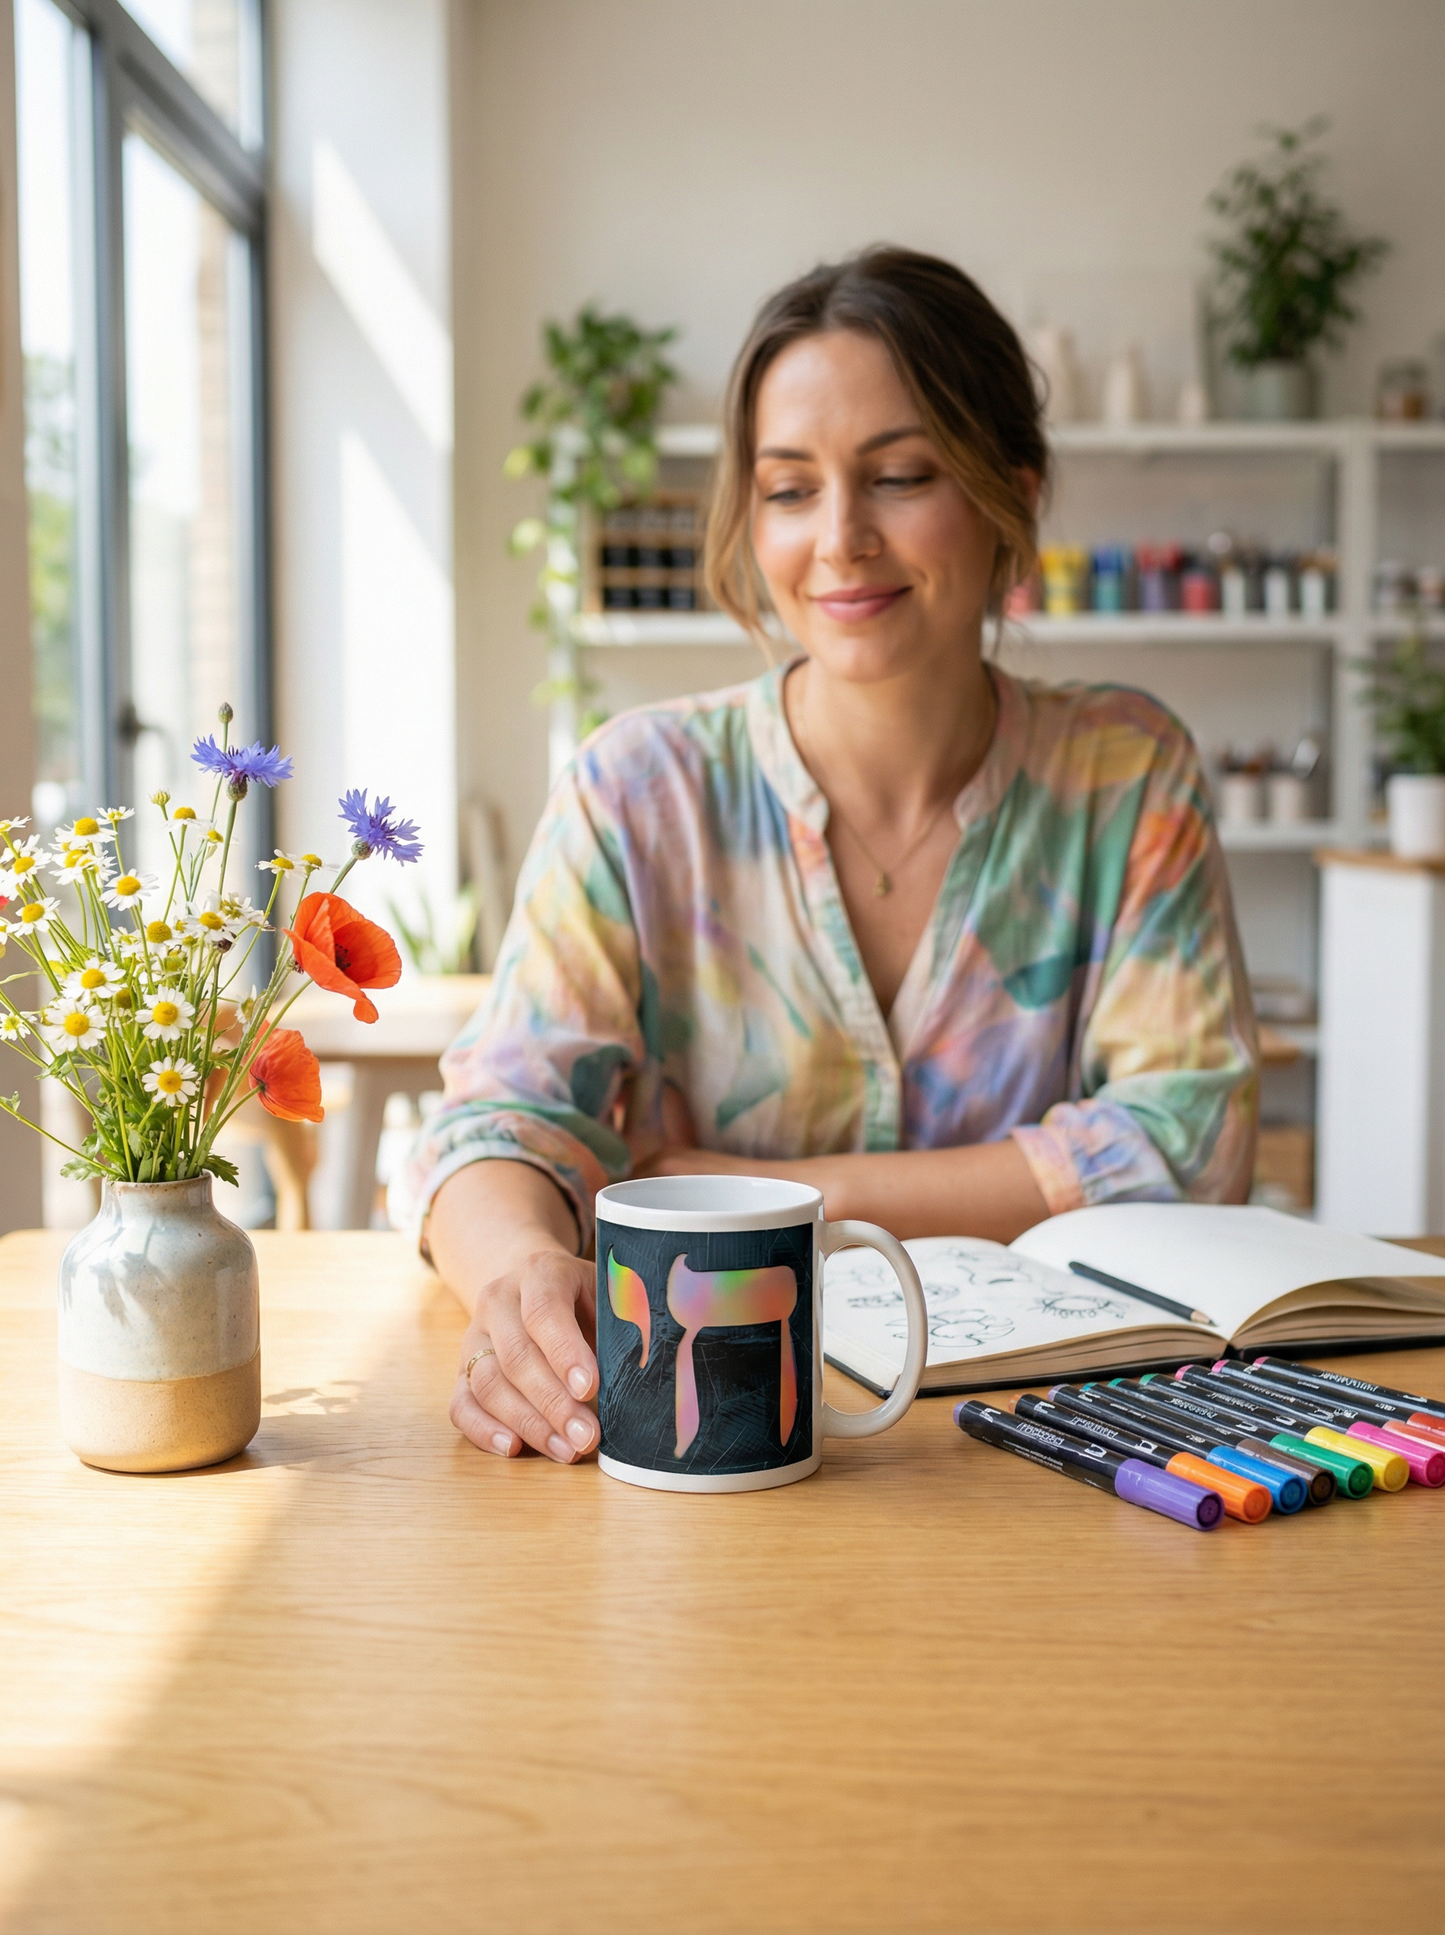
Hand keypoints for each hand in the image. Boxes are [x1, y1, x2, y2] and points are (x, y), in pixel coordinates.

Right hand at [448, 1248, 599, 1463]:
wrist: (533, 1285)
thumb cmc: (584, 1297)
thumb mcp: (607, 1294)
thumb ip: (619, 1326)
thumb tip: (637, 1378)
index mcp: (540, 1272)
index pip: (544, 1310)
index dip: (565, 1352)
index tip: (589, 1389)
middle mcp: (498, 1300)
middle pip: (516, 1355)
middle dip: (553, 1402)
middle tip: (587, 1436)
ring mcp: (474, 1335)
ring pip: (488, 1383)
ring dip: (527, 1423)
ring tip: (566, 1450)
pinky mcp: (461, 1369)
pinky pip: (461, 1404)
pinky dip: (483, 1430)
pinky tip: (513, 1448)